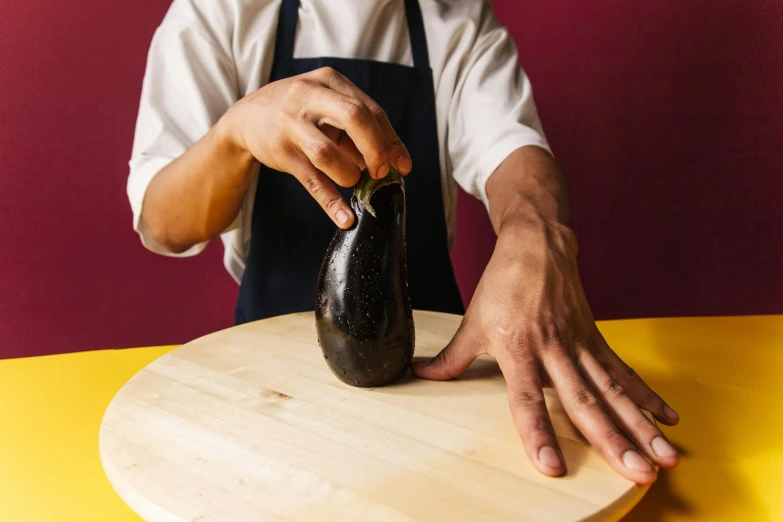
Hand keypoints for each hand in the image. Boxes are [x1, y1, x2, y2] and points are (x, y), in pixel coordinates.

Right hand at [219, 67, 411, 227]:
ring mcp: (291, 123)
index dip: (390, 140)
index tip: (402, 165)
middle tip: (380, 172)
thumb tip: (394, 160)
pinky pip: (311, 180)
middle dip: (376, 149)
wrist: (246, 118)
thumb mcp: (327, 107)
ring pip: (328, 152)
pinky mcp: (280, 150)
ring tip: (353, 181)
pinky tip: (345, 218)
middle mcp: (309, 96)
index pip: (370, 109)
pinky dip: (330, 202)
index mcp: (330, 81)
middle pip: (355, 117)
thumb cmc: (299, 113)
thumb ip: (358, 129)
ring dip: (349, 174)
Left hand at [413, 218, 679, 483]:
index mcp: (518, 348)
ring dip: (639, 426)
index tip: (552, 466)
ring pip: (613, 391)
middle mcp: (553, 349)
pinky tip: (666, 419)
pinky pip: (623, 371)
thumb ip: (454, 357)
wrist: (537, 244)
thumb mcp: (473, 321)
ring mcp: (579, 344)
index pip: (527, 399)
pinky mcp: (595, 337)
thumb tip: (422, 375)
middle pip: (584, 401)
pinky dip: (646, 396)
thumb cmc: (503, 283)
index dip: (538, 433)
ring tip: (663, 457)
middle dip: (611, 440)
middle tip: (634, 472)